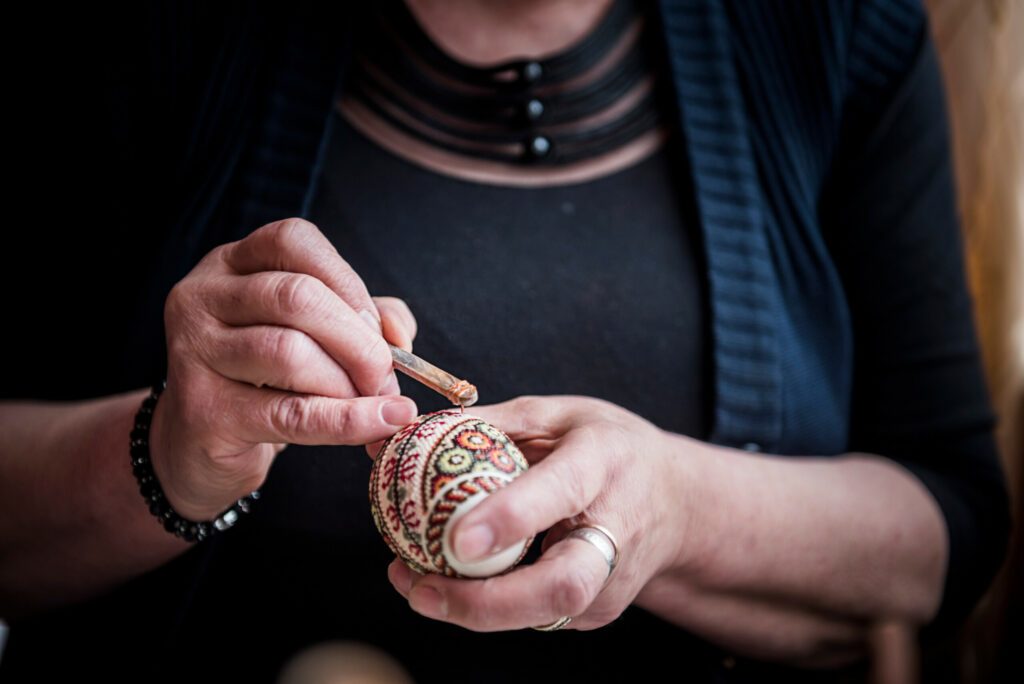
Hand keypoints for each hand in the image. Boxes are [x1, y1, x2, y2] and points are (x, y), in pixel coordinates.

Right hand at [151, 218, 418, 519]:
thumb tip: (398, 333)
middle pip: (297, 297)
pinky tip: (379, 425)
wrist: (201, 449)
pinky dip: (346, 421)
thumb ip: (364, 320)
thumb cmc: (264, 382)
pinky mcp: (203, 412)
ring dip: (348, 384)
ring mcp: (193, 353)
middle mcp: (202, 298)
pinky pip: (290, 414)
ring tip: (369, 405)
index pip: (293, 241)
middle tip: (386, 378)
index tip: (380, 329)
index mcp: (230, 264)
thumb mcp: (316, 336)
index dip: (348, 282)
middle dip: (359, 341)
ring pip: (290, 352)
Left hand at [383, 395, 688, 630]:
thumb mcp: (559, 414)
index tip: (457, 538)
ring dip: (471, 609)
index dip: (511, 519)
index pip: (561, 493)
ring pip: (542, 614)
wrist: (677, 502)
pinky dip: (487, 607)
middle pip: (563, 586)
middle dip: (486, 601)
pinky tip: (448, 585)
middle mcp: (615, 529)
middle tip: (420, 590)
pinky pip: (534, 616)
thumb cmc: (609, 449)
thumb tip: (413, 430)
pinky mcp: (596, 611)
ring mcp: (610, 581)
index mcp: (603, 463)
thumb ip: (494, 423)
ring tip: (412, 585)